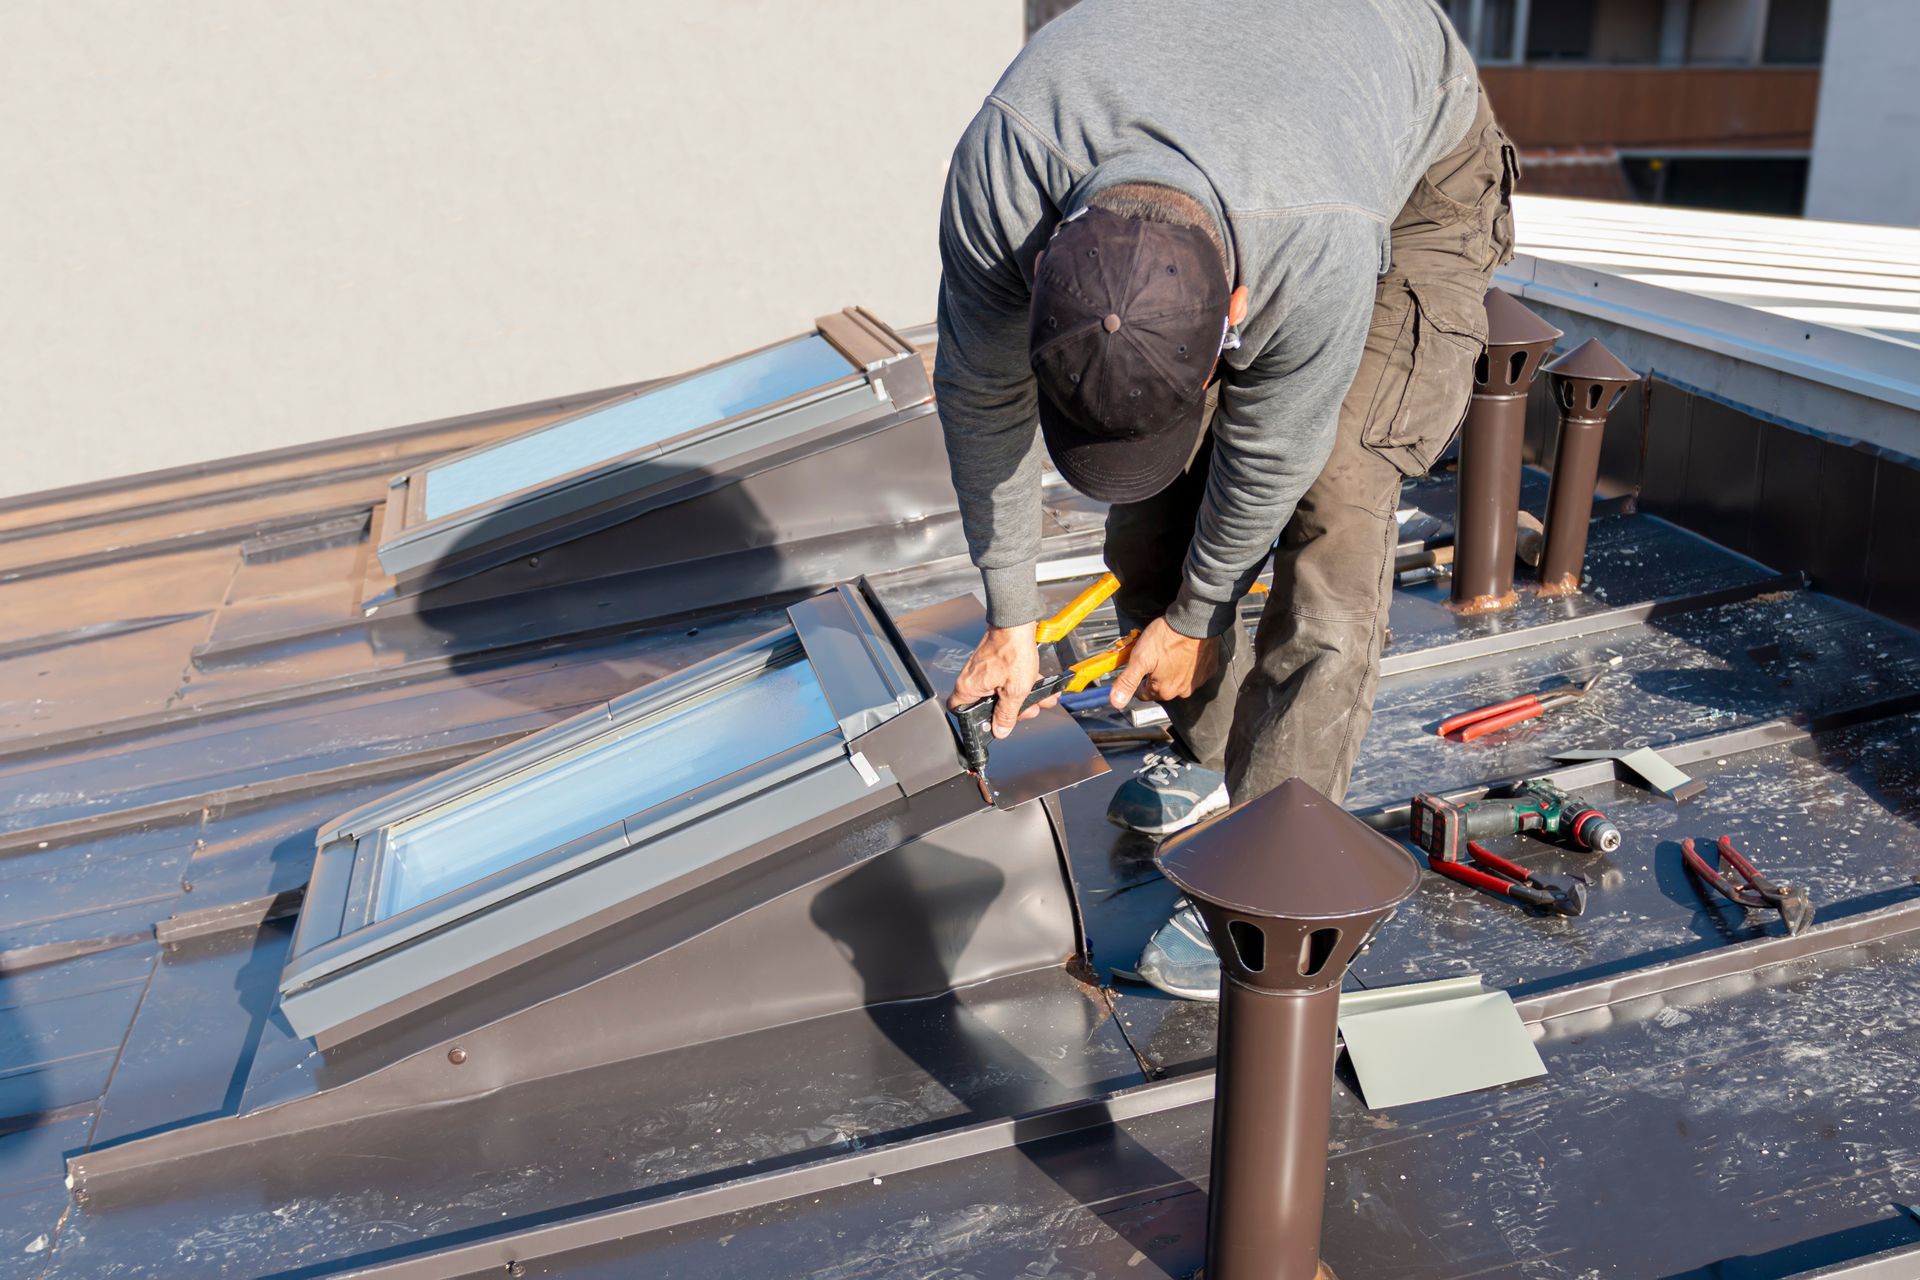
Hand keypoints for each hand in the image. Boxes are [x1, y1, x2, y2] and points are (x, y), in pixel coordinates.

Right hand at [947, 622, 1059, 738]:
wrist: (1018, 622)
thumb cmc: (1012, 650)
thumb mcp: (1014, 691)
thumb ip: (1007, 714)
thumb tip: (1000, 730)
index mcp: (969, 688)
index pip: (960, 712)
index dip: (975, 721)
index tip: (992, 725)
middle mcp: (972, 679)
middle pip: (988, 706)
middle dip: (1012, 710)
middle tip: (1027, 710)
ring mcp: (984, 670)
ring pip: (1001, 693)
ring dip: (1023, 698)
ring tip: (1041, 699)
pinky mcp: (995, 663)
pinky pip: (1007, 680)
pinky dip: (1022, 684)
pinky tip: (1040, 686)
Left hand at [1110, 617, 1218, 708]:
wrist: (1195, 621)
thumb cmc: (1168, 637)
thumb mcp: (1140, 658)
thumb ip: (1127, 681)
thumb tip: (1116, 701)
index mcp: (1164, 690)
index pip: (1143, 694)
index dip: (1138, 680)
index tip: (1139, 667)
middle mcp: (1182, 691)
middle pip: (1161, 688)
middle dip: (1156, 674)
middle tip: (1154, 655)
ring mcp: (1197, 681)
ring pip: (1178, 680)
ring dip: (1173, 670)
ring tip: (1169, 651)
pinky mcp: (1208, 670)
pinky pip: (1195, 672)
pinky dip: (1189, 664)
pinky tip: (1184, 651)